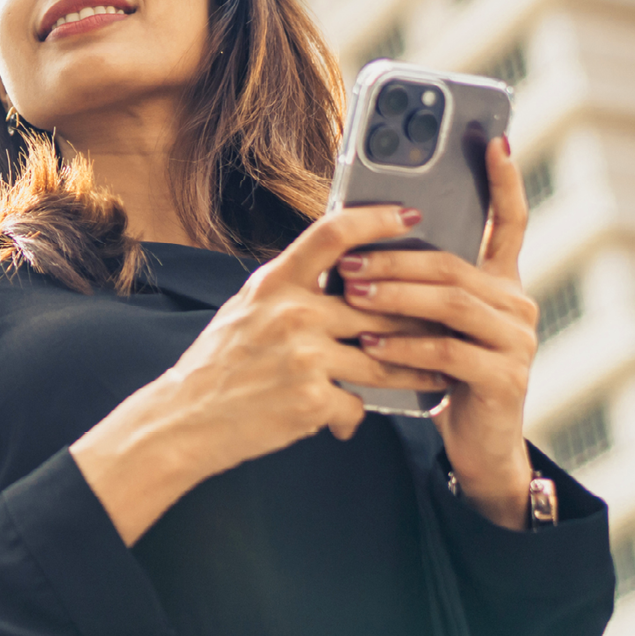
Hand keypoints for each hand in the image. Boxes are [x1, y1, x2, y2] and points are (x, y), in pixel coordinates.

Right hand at [69, 201, 452, 542]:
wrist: (183, 420)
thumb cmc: (216, 365)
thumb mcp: (246, 309)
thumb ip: (292, 290)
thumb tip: (344, 274)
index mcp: (274, 282)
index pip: (333, 233)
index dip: (376, 218)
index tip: (410, 214)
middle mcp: (291, 312)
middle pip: (381, 304)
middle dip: (423, 317)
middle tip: (452, 321)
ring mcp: (303, 356)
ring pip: (385, 359)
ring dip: (416, 371)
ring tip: (436, 374)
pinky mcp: (311, 399)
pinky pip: (356, 404)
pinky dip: (352, 415)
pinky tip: (343, 420)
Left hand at [333, 135, 541, 528]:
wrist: (475, 448)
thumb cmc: (440, 378)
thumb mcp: (427, 325)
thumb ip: (413, 287)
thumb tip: (354, 245)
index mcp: (500, 285)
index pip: (510, 222)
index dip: (503, 180)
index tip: (492, 138)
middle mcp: (517, 305)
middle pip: (455, 265)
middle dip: (397, 260)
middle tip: (347, 261)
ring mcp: (518, 341)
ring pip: (453, 303)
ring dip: (396, 297)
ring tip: (350, 294)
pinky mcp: (505, 377)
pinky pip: (449, 352)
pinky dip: (405, 347)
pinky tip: (369, 345)